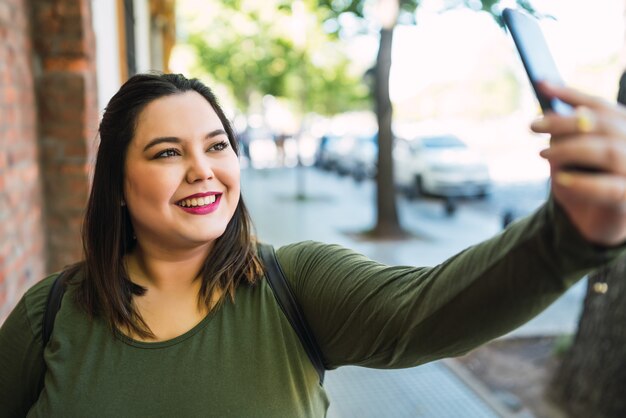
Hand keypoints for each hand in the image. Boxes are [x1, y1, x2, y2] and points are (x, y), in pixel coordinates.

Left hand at [531, 82, 625, 245]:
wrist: (593, 224)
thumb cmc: (583, 183)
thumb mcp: (569, 155)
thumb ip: (565, 134)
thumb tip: (548, 111)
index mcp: (625, 130)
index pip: (602, 106)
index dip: (572, 94)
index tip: (541, 84)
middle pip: (605, 125)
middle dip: (565, 122)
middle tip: (533, 125)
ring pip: (610, 152)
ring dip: (572, 149)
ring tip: (543, 153)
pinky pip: (611, 189)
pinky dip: (583, 182)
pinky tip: (559, 179)